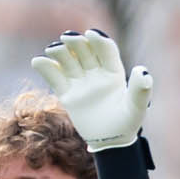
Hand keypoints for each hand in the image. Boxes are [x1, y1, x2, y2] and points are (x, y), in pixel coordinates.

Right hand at [38, 29, 152, 151]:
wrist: (109, 143)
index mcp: (114, 72)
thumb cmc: (126, 124)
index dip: (98, 40)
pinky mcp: (68, 95)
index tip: (90, 34)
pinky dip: (46, 68)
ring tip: (52, 49)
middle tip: (67, 38)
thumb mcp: (136, 107)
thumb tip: (142, 71)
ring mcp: (81, 83)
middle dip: (76, 42)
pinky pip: (55, 78)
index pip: (105, 50)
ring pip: (68, 61)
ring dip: (60, 52)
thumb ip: (140, 90)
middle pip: (85, 51)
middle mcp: (96, 74)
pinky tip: (37, 61)